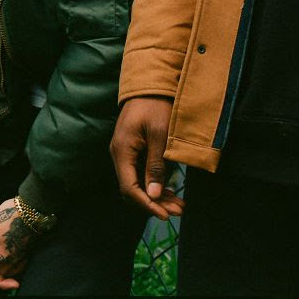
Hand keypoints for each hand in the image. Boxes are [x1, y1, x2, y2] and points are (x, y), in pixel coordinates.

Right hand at [110, 95, 183, 218]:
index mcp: (122, 150)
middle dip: (155, 203)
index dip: (147, 204)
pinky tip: (170, 191)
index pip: (129, 188)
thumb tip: (153, 195)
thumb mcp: (159, 136)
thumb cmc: (156, 106)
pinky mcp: (133, 148)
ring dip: (157, 195)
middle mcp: (119, 153)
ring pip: (138, 182)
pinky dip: (155, 183)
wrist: (150, 83)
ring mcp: (125, 151)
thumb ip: (155, 166)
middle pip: (133, 188)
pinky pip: (141, 172)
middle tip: (179, 211)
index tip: (166, 215)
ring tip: (179, 205)